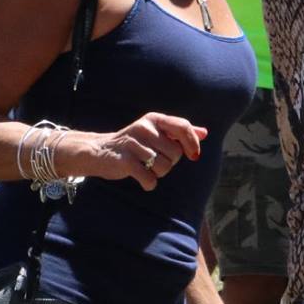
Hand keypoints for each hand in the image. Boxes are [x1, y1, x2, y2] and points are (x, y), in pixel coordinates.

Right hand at [65, 113, 206, 191]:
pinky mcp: (124, 161)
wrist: (98, 151)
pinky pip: (149, 179)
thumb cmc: (134, 144)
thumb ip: (179, 133)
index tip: (193, 155)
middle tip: (155, 162)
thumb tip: (205, 133)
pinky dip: (149, 183)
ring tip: (146, 168)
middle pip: (175, 152)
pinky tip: (143, 180)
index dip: (192, 143)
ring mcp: (133, 144)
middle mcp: (144, 128)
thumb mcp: (155, 133)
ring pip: (164, 167)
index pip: (183, 127)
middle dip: (170, 162)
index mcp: (154, 119)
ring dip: (158, 174)